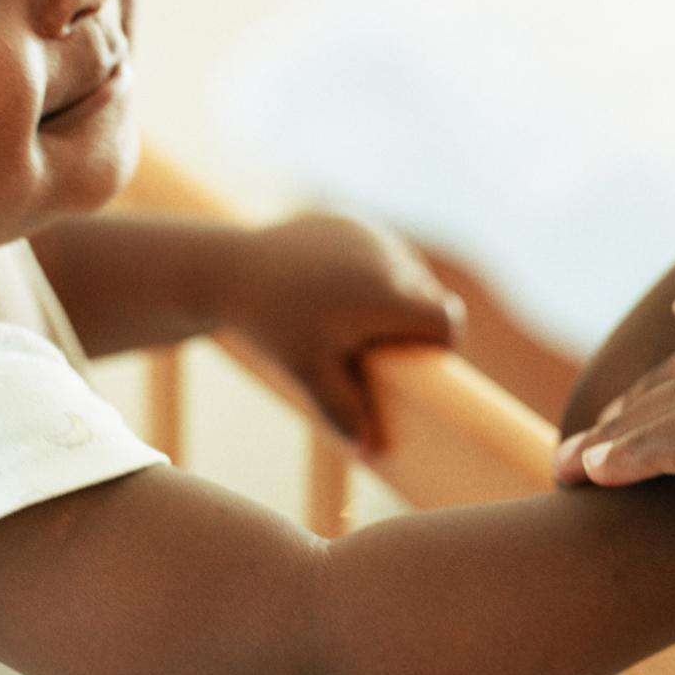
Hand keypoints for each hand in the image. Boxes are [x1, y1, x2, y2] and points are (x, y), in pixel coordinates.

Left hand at [225, 213, 463, 454]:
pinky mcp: (353, 223)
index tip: (418, 363)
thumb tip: (370, 451)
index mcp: (386, 294)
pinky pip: (383, 253)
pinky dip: (374, 274)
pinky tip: (340, 291)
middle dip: (414, 324)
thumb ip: (342, 409)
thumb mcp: (305, 371)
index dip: (442, 345)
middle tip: (377, 350)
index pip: (446, 321)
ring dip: (397, 297)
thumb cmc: (270, 324)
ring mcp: (372, 235)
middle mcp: (388, 257)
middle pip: (430, 298)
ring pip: (409, 273)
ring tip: (357, 322)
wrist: (229, 269)